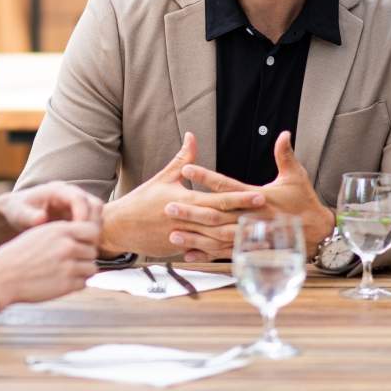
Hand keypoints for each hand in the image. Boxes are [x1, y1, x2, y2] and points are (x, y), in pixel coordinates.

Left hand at [0, 182, 102, 251]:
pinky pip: (92, 225)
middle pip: (94, 205)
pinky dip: (90, 235)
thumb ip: (29, 216)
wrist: (18, 213)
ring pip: (97, 216)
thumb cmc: (17, 211)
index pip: (79, 198)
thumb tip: (41, 218)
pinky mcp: (79, 216)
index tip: (78, 232)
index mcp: (57, 190)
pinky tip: (81, 248)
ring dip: (94, 231)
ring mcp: (77, 206)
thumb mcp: (19, 213)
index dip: (82, 214)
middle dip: (93, 224)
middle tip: (86, 243)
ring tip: (84, 247)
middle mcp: (71, 195)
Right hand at [0, 219, 100, 304]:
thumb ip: (62, 233)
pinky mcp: (66, 285)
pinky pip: (84, 283)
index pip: (92, 230)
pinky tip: (62, 282)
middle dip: (85, 257)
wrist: (1, 277)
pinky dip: (76, 284)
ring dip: (82, 271)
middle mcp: (67, 246)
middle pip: (93, 251)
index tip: (83, 245)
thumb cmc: (17, 255)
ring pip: (91, 268)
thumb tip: (82, 237)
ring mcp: (68, 266)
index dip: (90, 239)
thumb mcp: (39, 234)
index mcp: (60, 230)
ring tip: (67, 272)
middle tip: (71, 262)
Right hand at [100, 132, 264, 258]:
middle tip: (270, 218)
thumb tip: (192, 135)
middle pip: (223, 221)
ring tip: (262, 239)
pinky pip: (205, 252)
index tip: (261, 196)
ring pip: (217, 241)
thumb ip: (182, 159)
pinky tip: (239, 255)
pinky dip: (222, 253)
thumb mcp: (164, 177)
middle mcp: (187, 220)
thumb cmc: (142, 200)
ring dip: (240, 240)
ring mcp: (184, 238)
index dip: (240, 198)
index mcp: (185, 200)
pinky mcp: (180, 250)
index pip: (219, 199)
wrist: (120, 226)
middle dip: (247, 220)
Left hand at [174, 131, 333, 259]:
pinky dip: (207, 254)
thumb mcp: (296, 177)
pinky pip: (225, 253)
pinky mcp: (250, 249)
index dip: (206, 178)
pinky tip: (189, 254)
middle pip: (216, 214)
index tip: (187, 169)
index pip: (227, 186)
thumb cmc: (304, 202)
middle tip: (168, 205)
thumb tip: (284, 134)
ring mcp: (249, 236)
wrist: (318, 233)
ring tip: (172, 233)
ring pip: (216, 237)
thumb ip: (285, 155)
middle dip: (191, 210)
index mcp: (258, 198)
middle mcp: (251, 218)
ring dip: (195, 236)